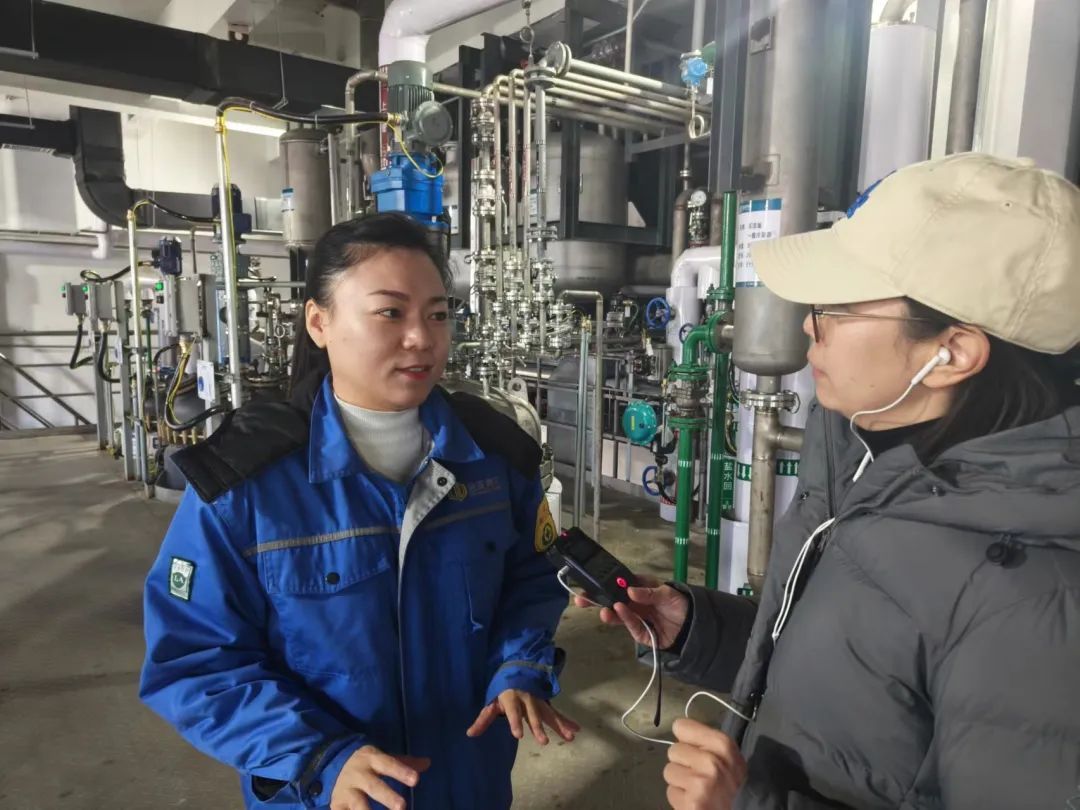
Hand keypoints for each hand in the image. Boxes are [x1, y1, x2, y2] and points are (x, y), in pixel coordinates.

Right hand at [329, 745, 430, 809]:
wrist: (335, 763)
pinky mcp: (337, 805)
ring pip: (357, 804)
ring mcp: (347, 791)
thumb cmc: (368, 765)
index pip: (389, 764)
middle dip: (387, 797)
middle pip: (374, 786)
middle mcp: (359, 775)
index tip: (416, 780)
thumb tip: (428, 763)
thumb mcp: (384, 758)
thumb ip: (404, 763)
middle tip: (402, 807)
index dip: (401, 771)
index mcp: (372, 759)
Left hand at [466, 689, 579, 744]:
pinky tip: (576, 730)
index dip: (515, 722)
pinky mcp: (546, 705)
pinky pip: (557, 714)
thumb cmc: (503, 691)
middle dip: (538, 727)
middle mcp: (527, 700)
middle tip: (543, 742)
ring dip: (559, 726)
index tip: (518, 735)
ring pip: (549, 714)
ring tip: (569, 737)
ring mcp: (538, 702)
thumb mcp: (491, 703)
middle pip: (533, 714)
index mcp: (511, 698)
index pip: (513, 711)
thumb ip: (483, 720)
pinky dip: (566, 721)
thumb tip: (470, 734)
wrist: (518, 671)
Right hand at [572, 574, 688, 648]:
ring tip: (601, 610)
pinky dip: (625, 618)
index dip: (604, 583)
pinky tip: (619, 611)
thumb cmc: (679, 604)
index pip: (617, 584)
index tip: (591, 582)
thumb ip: (648, 592)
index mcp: (638, 589)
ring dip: (608, 612)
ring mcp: (635, 618)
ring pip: (617, 615)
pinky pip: (630, 626)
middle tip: (581, 599)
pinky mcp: (640, 633)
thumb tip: (630, 591)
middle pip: (611, 600)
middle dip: (596, 600)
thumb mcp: (667, 593)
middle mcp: (633, 603)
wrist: (693, 626)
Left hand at [663, 718, 746, 809]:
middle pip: (674, 750)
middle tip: (699, 775)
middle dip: (682, 763)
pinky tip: (694, 800)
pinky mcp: (692, 802)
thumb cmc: (729, 784)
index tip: (695, 751)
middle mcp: (713, 762)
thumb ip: (706, 741)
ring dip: (679, 781)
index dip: (685, 740)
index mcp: (723, 746)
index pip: (682, 727)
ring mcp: (702, 783)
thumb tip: (678, 727)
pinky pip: (671, 792)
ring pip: (669, 770)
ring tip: (696, 789)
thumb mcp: (727, 757)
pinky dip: (680, 798)